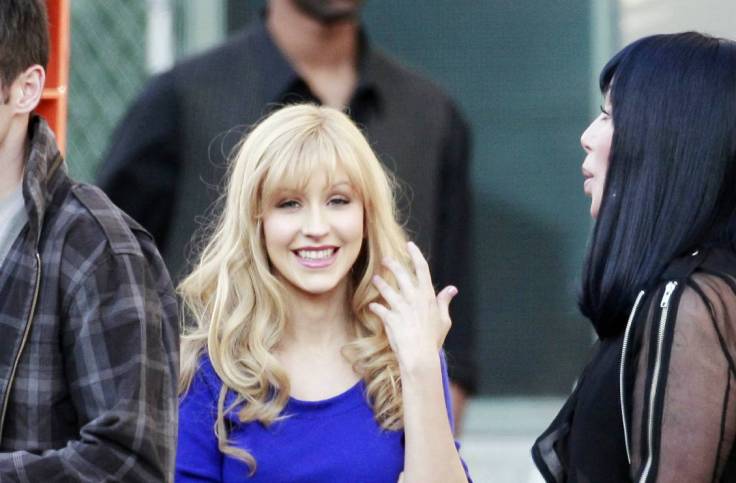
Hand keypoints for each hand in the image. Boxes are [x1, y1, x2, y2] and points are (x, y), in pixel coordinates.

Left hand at [369, 242, 457, 371]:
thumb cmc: (433, 339)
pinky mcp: (390, 318)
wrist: (420, 356)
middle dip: (392, 264)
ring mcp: (401, 308)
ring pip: (387, 289)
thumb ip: (444, 302)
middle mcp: (414, 298)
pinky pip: (380, 309)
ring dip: (380, 283)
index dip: (416, 255)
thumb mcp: (443, 320)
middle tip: (385, 260)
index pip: (422, 269)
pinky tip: (372, 306)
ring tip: (375, 279)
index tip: (409, 245)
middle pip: (402, 274)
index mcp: (428, 296)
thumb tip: (452, 289)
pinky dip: (376, 307)